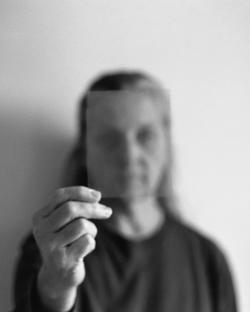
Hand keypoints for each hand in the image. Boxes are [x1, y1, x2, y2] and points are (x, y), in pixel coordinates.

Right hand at [32, 186, 111, 310]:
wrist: (59, 275)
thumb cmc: (66, 240)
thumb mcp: (65, 221)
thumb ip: (76, 205)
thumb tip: (96, 196)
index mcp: (40, 217)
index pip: (60, 196)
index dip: (81, 192)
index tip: (98, 195)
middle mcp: (41, 230)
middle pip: (71, 209)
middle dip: (93, 208)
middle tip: (107, 211)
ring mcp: (50, 247)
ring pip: (81, 225)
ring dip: (92, 229)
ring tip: (87, 237)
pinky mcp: (62, 261)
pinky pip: (87, 242)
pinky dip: (91, 243)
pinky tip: (83, 250)